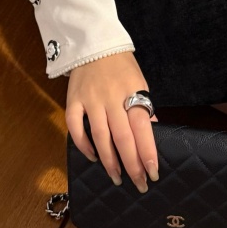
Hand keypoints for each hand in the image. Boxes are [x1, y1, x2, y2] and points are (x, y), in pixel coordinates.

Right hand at [66, 51, 159, 192]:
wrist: (95, 43)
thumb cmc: (122, 66)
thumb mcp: (140, 82)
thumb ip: (144, 107)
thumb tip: (152, 132)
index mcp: (132, 92)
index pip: (142, 127)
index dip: (147, 152)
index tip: (153, 173)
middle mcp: (111, 98)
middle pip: (122, 137)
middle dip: (132, 164)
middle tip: (139, 184)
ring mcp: (90, 100)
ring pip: (99, 136)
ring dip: (109, 161)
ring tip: (117, 177)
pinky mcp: (73, 100)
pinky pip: (75, 127)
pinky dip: (83, 145)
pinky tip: (93, 157)